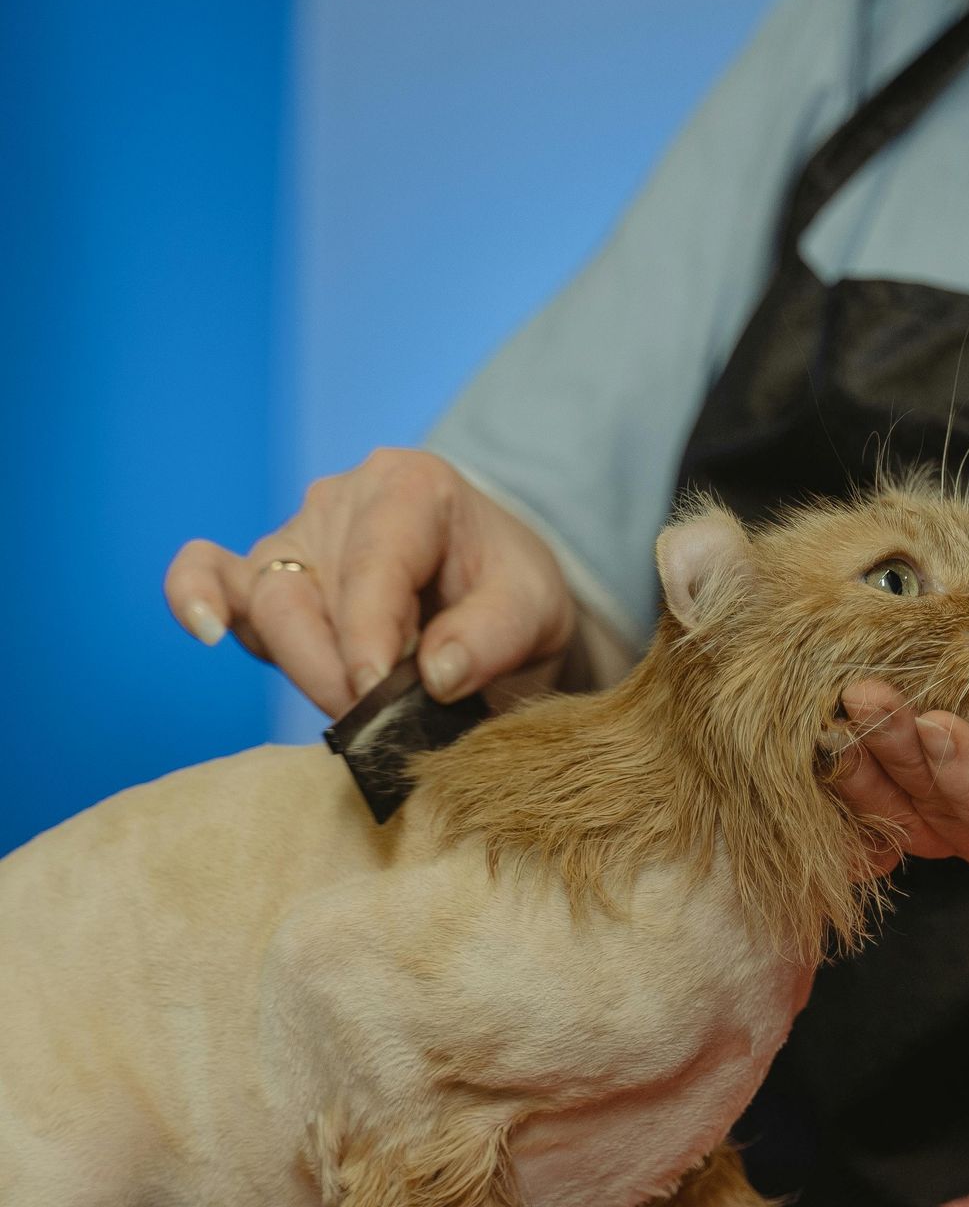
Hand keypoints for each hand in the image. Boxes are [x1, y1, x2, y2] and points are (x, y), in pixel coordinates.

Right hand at [164, 448, 575, 718]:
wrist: (498, 598)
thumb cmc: (511, 594)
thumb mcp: (536, 609)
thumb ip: (493, 635)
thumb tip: (435, 676)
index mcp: (410, 486)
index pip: (373, 562)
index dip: (369, 634)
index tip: (378, 693)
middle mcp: (342, 499)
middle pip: (304, 591)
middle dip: (332, 668)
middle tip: (378, 720)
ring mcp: (298, 537)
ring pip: (265, 604)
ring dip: (300, 666)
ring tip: (351, 707)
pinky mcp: (267, 578)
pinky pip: (209, 575)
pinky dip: (195, 596)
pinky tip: (206, 628)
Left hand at [832, 590, 968, 884]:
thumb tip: (963, 722)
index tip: (936, 724)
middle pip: (946, 819)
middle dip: (899, 758)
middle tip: (863, 697)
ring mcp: (968, 826)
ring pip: (902, 813)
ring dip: (864, 762)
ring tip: (835, 705)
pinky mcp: (932, 796)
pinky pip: (883, 794)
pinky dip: (853, 764)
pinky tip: (819, 727)